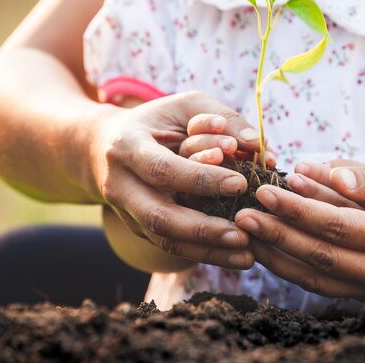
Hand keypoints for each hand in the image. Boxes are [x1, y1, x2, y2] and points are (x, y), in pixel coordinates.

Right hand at [91, 91, 260, 268]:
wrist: (104, 146)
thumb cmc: (156, 121)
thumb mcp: (186, 106)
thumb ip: (225, 119)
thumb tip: (260, 147)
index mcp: (128, 147)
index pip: (164, 169)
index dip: (201, 179)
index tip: (240, 184)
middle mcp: (121, 185)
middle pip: (159, 216)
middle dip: (203, 229)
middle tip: (243, 235)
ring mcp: (127, 212)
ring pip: (165, 241)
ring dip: (208, 252)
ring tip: (246, 257)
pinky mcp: (138, 229)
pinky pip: (172, 247)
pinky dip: (205, 254)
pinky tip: (235, 257)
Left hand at [235, 159, 364, 296]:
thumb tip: (325, 172)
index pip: (338, 225)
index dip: (298, 209)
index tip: (265, 190)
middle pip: (320, 256)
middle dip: (277, 234)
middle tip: (241, 214)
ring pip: (317, 278)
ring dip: (277, 256)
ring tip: (244, 235)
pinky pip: (325, 285)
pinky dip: (294, 270)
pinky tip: (269, 252)